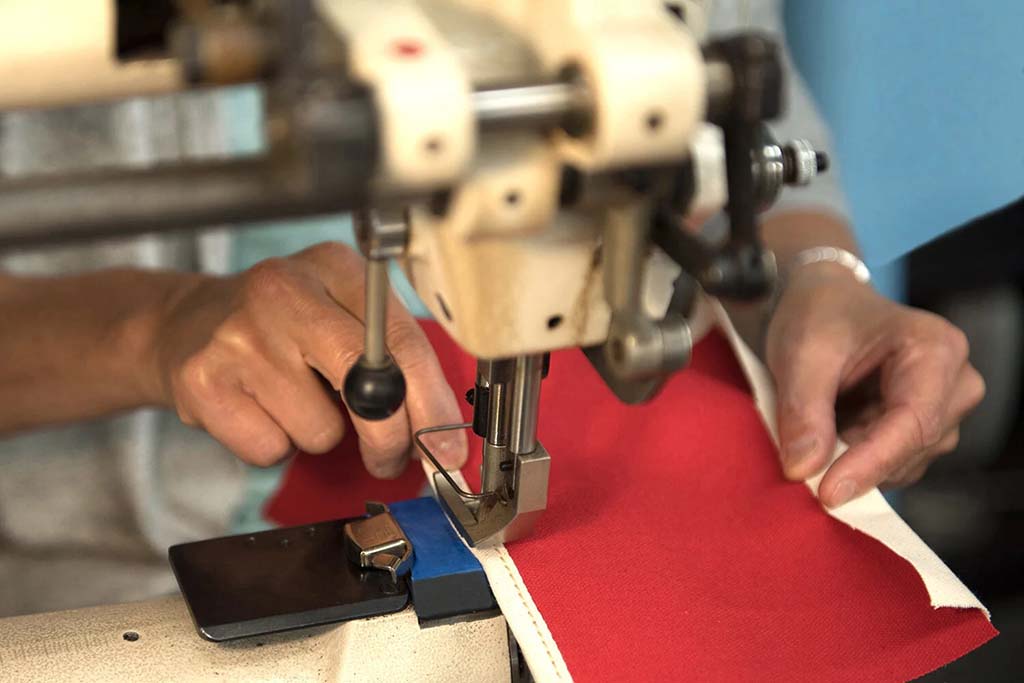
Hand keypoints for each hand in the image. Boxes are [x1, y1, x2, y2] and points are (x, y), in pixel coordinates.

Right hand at [147, 242, 466, 476]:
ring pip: (320, 429)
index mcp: (333, 266)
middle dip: (389, 436)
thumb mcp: (339, 314)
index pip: (402, 340)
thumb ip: (391, 359)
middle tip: (389, 456)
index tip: (447, 446)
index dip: (432, 403)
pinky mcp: (203, 381)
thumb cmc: (281, 327)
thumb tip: (441, 433)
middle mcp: (284, 291)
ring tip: (292, 400)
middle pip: (368, 385)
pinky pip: (271, 449)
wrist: (182, 326)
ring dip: (317, 433)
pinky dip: (274, 445)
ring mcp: (238, 336)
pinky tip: (259, 410)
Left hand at [764, 263, 984, 506]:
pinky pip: (891, 464)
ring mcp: (943, 410)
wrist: (818, 305)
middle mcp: (955, 383)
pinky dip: (855, 461)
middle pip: (913, 448)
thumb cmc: (817, 316)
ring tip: (813, 429)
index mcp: (937, 349)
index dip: (871, 463)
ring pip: (902, 463)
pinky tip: (828, 436)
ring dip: (854, 461)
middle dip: (857, 464)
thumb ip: (803, 411)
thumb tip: (804, 469)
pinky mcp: (921, 430)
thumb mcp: (801, 354)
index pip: (913, 422)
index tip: (829, 493)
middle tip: (800, 464)